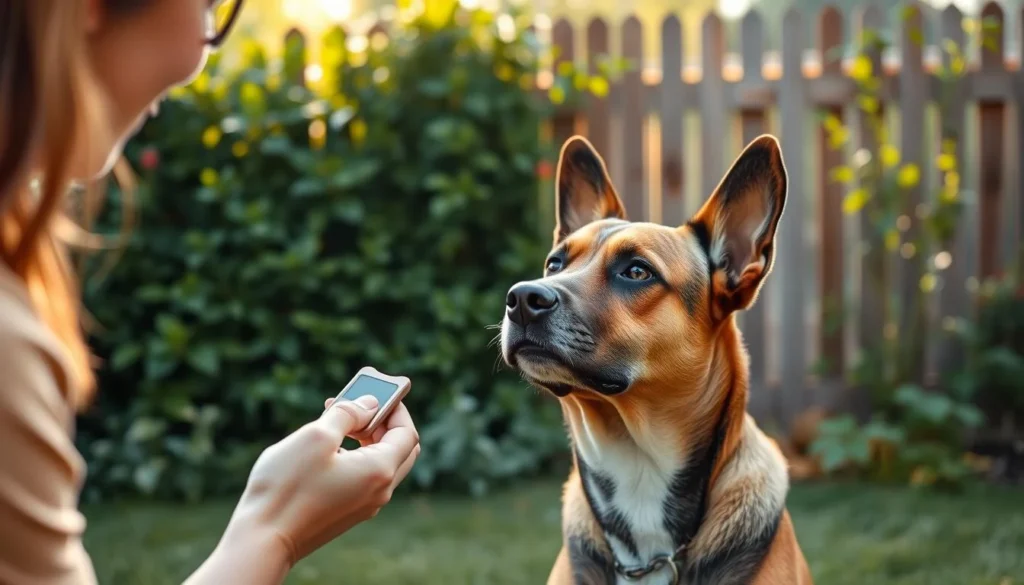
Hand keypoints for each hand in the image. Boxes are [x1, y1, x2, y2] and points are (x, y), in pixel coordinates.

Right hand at [225, 394, 419, 566]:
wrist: (262, 540)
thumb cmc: (286, 487)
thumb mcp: (316, 436)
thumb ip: (348, 414)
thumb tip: (369, 404)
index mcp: (379, 471)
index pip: (406, 433)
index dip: (395, 407)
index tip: (376, 390)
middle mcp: (379, 492)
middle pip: (401, 449)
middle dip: (383, 422)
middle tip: (357, 403)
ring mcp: (364, 505)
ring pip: (381, 463)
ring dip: (367, 438)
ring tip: (335, 419)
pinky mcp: (347, 513)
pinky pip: (364, 478)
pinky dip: (355, 456)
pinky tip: (326, 448)